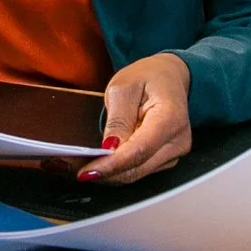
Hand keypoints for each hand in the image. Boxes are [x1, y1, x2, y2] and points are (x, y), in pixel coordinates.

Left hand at [78, 54, 192, 183]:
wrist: (169, 76)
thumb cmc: (148, 77)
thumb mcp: (123, 88)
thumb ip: (118, 120)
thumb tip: (109, 149)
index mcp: (170, 118)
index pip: (139, 150)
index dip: (111, 165)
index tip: (88, 172)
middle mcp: (177, 140)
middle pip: (137, 168)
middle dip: (104, 172)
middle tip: (73, 168)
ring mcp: (174, 152)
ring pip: (136, 173)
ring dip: (108, 173)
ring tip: (82, 164)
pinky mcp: (166, 159)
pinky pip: (138, 170)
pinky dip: (117, 169)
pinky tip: (101, 162)